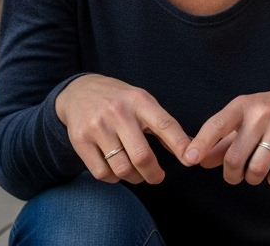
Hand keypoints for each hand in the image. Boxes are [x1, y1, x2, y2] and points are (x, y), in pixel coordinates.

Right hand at [54, 74, 190, 184]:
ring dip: (134, 178)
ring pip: (122, 169)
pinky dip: (114, 178)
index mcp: (139, 101)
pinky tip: (116, 169)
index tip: (191, 161)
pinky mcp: (80, 141)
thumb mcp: (142, 102)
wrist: (78, 91)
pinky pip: (102, 173)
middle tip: (157, 177)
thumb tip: (188, 150)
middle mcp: (118, 112)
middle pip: (142, 156)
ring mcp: (97, 127)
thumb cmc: (118, 100)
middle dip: (154, 174)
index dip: (180, 145)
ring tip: (136, 173)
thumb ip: (163, 125)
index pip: (165, 125)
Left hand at [182, 84, 269, 186]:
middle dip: (232, 175)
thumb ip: (222, 140)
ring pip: (257, 169)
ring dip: (253, 179)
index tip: (189, 159)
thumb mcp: (245, 117)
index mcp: (243, 106)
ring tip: (256, 174)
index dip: (201, 144)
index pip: (216, 125)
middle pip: (235, 158)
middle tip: (236, 176)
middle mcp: (261, 113)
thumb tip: (197, 159)